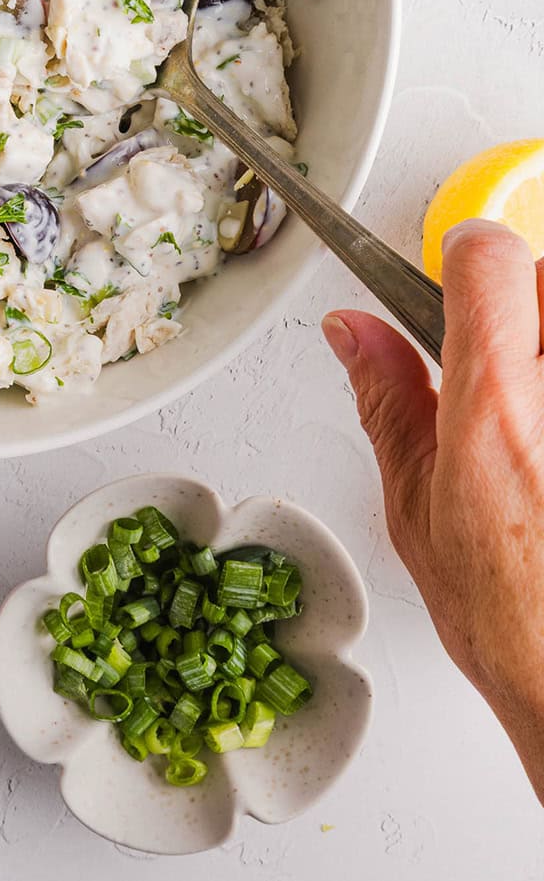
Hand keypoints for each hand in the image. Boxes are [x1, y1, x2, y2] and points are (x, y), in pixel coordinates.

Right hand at [324, 219, 543, 798]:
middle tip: (513, 390)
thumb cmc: (520, 626)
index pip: (486, 254)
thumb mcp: (420, 510)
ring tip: (541, 439)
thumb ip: (390, 399)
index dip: (465, 264)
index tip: (460, 283)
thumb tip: (354, 334)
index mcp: (495, 397)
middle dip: (526, 320)